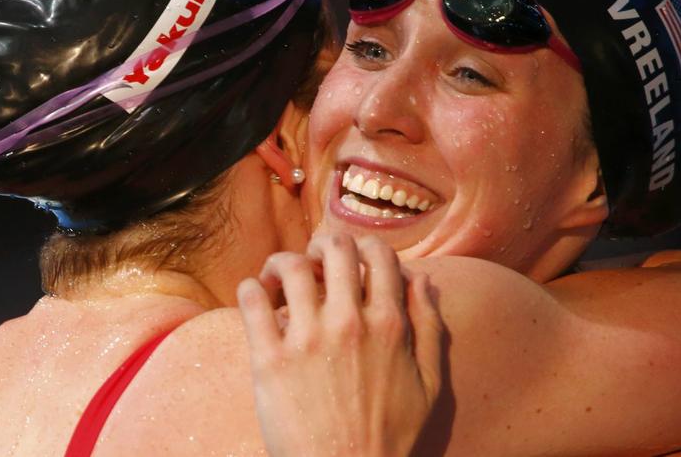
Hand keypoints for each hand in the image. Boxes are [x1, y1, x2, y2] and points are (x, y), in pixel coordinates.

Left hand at [237, 233, 443, 456]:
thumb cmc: (390, 436)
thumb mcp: (430, 384)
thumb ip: (429, 325)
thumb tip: (423, 277)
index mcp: (389, 325)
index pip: (379, 254)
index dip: (364, 245)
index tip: (350, 257)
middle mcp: (349, 323)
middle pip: (334, 247)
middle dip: (322, 244)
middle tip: (312, 262)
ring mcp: (307, 340)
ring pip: (290, 266)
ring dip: (282, 263)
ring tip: (277, 279)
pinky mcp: (270, 360)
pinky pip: (251, 301)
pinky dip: (250, 288)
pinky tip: (255, 297)